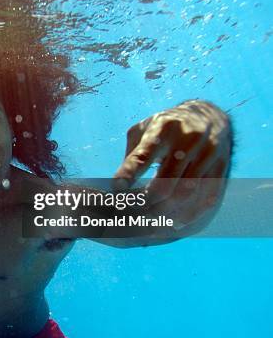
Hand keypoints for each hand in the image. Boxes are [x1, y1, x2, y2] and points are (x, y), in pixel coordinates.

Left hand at [113, 100, 231, 227]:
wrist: (209, 116)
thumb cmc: (165, 127)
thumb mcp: (143, 129)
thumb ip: (132, 154)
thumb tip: (119, 186)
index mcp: (163, 128)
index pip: (143, 156)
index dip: (129, 174)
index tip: (116, 190)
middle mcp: (187, 140)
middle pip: (166, 182)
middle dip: (147, 202)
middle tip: (134, 214)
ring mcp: (207, 154)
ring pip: (186, 193)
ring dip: (166, 212)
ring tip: (151, 222)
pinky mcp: (221, 166)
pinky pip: (207, 197)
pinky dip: (190, 214)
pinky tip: (176, 222)